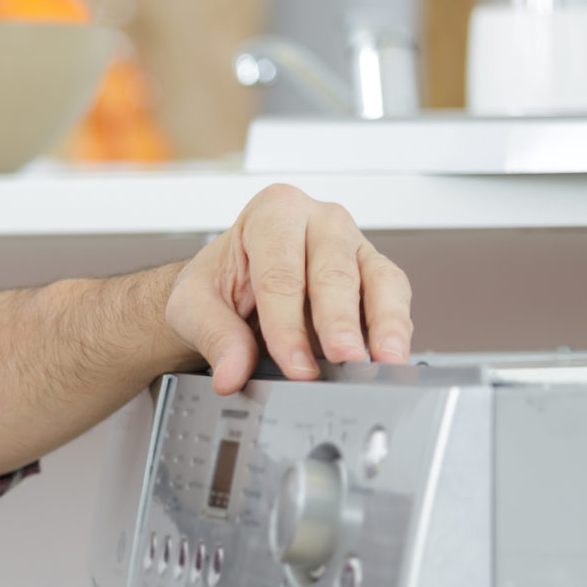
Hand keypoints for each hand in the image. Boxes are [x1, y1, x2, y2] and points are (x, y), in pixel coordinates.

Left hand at [165, 184, 413, 394]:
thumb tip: (232, 373)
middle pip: (334, 273)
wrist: (229, 287)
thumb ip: (213, 337)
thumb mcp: (193, 306)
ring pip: (379, 279)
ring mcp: (353, 244)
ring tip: (383, 362)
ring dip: (384, 324)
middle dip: (338, 322)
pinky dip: (394, 329)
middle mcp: (321, 220)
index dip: (288, 324)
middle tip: (342, 359)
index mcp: (273, 213)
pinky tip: (390, 357)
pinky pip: (393, 296)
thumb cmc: (217, 284)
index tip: (293, 364)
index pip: (282, 275)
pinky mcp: (374, 272)